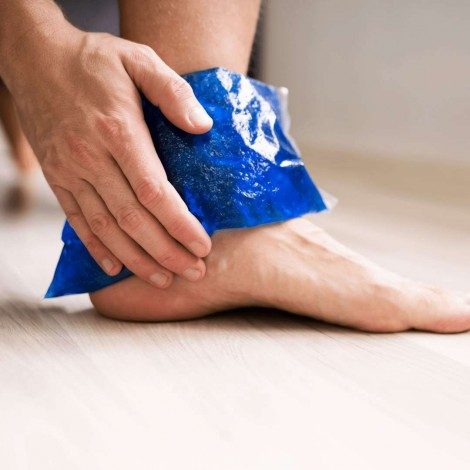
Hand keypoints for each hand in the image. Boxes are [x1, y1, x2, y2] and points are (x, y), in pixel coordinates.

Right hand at [4, 23, 212, 287]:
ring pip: (106, 228)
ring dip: (137, 259)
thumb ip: (173, 92)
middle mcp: (92, 158)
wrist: (35, 58)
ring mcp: (71, 172)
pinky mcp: (58, 178)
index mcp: (118, 132)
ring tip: (164, 279)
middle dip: (166, 251)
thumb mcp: (139, 59)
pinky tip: (115, 267)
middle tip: (194, 272)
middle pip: (133, 219)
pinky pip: (77, 221)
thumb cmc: (93, 60)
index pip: (155, 192)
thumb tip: (203, 127)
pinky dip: (96, 248)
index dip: (180, 224)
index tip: (203, 245)